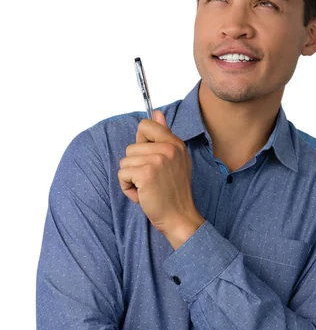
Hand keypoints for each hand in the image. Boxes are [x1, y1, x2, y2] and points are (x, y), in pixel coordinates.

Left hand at [118, 110, 203, 237]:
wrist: (179, 217)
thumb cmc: (174, 192)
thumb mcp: (175, 160)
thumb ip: (164, 136)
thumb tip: (156, 112)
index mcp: (175, 143)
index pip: (146, 125)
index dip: (141, 143)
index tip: (150, 160)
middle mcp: (168, 148)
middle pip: (131, 147)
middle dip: (135, 166)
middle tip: (152, 181)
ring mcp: (157, 160)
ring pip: (125, 161)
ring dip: (131, 178)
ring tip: (147, 188)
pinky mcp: (146, 174)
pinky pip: (122, 174)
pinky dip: (128, 188)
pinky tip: (142, 195)